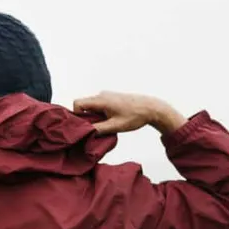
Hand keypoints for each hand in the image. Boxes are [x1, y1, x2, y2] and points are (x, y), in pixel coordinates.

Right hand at [71, 91, 185, 135]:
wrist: (151, 108)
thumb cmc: (135, 116)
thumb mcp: (115, 126)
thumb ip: (98, 129)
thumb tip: (85, 133)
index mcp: (101, 100)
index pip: (77, 103)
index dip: (77, 115)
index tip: (85, 126)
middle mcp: (102, 95)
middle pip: (84, 105)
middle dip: (87, 118)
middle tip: (97, 128)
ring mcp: (107, 95)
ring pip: (92, 106)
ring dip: (95, 116)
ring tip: (108, 125)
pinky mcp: (112, 97)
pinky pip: (100, 105)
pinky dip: (101, 113)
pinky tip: (112, 120)